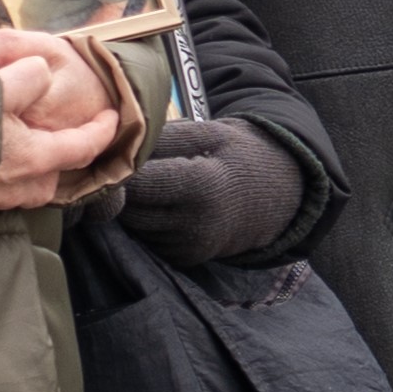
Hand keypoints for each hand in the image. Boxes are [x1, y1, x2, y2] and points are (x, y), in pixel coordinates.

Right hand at [0, 25, 130, 210]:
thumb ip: (26, 77)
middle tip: (46, 139)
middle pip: (47, 179)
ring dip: (19, 173)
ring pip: (16, 192)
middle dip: (51, 161)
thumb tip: (39, 72)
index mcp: (30, 157)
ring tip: (8, 151)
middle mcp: (10, 187)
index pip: (80, 147)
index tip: (112, 118)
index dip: (100, 130)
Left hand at [116, 113, 306, 268]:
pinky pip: (147, 237)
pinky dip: (147, 220)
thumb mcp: (209, 132)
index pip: (139, 183)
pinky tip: (165, 204)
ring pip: (134, 224)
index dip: (119, 168)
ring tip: (152, 182)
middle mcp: (195, 225)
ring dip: (133, 205)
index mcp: (204, 186)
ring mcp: (189, 247)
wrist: (279, 195)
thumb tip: (114, 145)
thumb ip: (162, 138)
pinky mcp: (183, 259)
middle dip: (122, 187)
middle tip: (127, 165)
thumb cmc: (239, 156)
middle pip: (129, 207)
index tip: (114, 153)